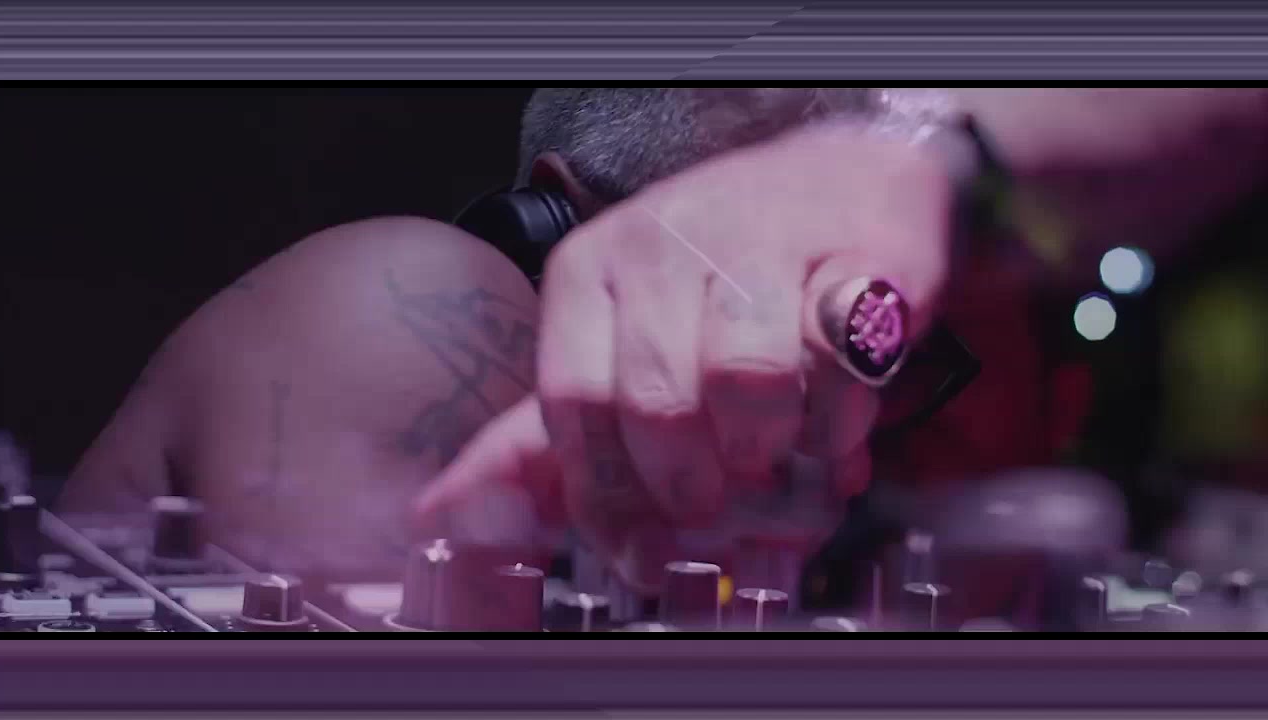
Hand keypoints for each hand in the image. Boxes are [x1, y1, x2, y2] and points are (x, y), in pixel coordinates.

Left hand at [413, 121, 956, 589]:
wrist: (844, 184)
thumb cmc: (721, 277)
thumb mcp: (621, 338)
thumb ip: (550, 433)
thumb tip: (444, 511)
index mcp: (589, 270)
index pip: (574, 403)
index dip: (610, 494)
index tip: (644, 547)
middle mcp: (661, 242)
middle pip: (657, 403)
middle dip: (692, 482)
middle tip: (719, 500)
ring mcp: (758, 238)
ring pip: (748, 384)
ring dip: (769, 447)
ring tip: (776, 448)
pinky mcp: (854, 252)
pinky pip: (838, 365)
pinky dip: (839, 418)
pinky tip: (832, 413)